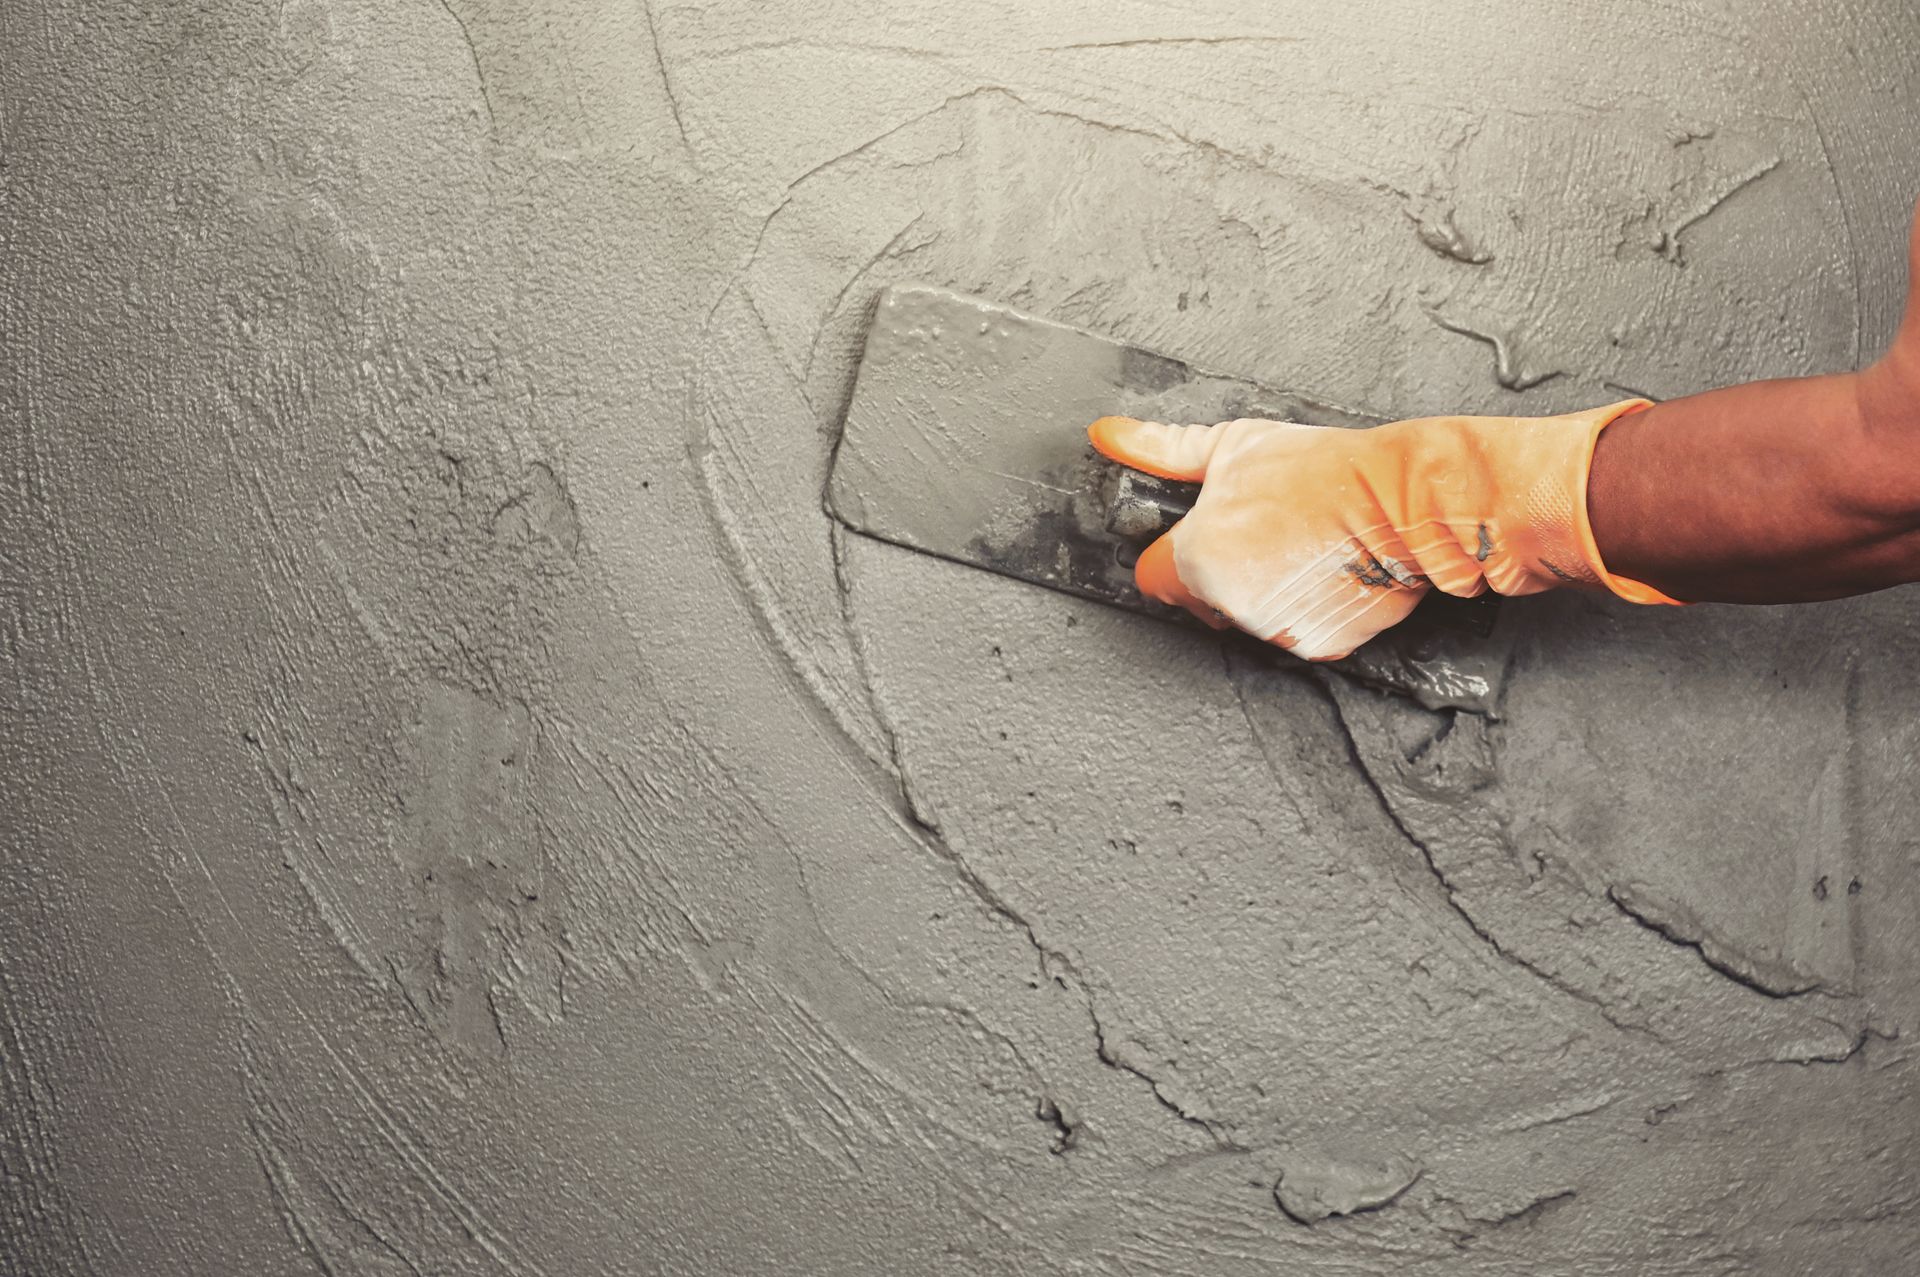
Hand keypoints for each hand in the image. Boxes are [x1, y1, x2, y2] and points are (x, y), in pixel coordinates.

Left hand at [1089, 403, 1668, 660]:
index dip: (1174, 556)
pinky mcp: (1316, 646)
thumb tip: (1108, 435)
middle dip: (1222, 574)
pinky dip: (1306, 611)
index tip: (1201, 539)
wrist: (1405, 499)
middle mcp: (1230, 603)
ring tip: (1301, 548)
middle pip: (1203, 600)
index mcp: (1198, 556)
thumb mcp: (1233, 446)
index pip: (1154, 578)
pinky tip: (1325, 572)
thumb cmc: (1323, 469)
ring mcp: (1273, 630)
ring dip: (1264, 593)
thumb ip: (1162, 449)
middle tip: (1265, 534)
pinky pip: (1295, 633)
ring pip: (1249, 619)